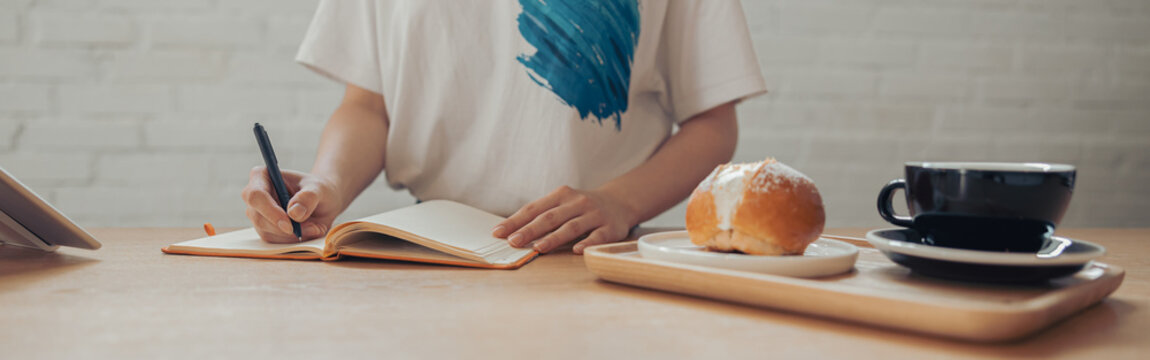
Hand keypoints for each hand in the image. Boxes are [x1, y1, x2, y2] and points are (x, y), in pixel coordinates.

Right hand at [241, 166, 343, 242]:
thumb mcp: (319, 188)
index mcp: (262, 176)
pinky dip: (294, 240)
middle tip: (313, 228)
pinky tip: (309, 230)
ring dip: (293, 235)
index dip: (270, 212)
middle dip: (286, 228)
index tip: (290, 225)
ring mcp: (257, 214)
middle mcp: (254, 196)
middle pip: (258, 218)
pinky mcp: (265, 230)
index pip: (256, 196)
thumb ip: (309, 197)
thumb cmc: (318, 190)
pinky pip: (274, 241)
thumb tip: (294, 213)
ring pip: (267, 232)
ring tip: (315, 226)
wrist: (322, 202)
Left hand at [492, 186, 637, 253]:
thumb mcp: (563, 204)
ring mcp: (594, 214)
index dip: (515, 220)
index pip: (534, 208)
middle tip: (513, 241)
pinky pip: (597, 236)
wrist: (620, 201)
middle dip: (529, 230)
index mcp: (561, 195)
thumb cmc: (582, 207)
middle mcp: (577, 202)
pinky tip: (576, 250)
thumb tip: (511, 232)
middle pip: (550, 217)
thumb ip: (543, 215)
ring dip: (554, 238)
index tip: (498, 232)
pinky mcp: (610, 227)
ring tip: (538, 248)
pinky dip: (586, 242)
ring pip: (571, 226)